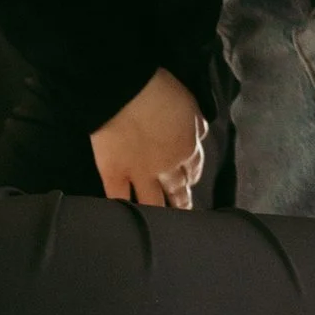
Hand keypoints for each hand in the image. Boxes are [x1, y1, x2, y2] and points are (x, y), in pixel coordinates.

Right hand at [91, 67, 206, 208]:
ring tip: (161, 225)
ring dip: (159, 212)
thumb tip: (200, 137)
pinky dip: (123, 208)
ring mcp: (139, 173)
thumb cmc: (158, 90)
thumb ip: (196, 124)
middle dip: (181, 198)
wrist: (123, 91)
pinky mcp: (114, 174)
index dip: (193, 174)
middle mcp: (166, 166)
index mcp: (187, 146)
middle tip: (182, 210)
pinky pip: (119, 197)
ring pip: (153, 200)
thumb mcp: (189, 102)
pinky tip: (126, 219)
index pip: (194, 167)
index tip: (191, 181)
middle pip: (177, 187)